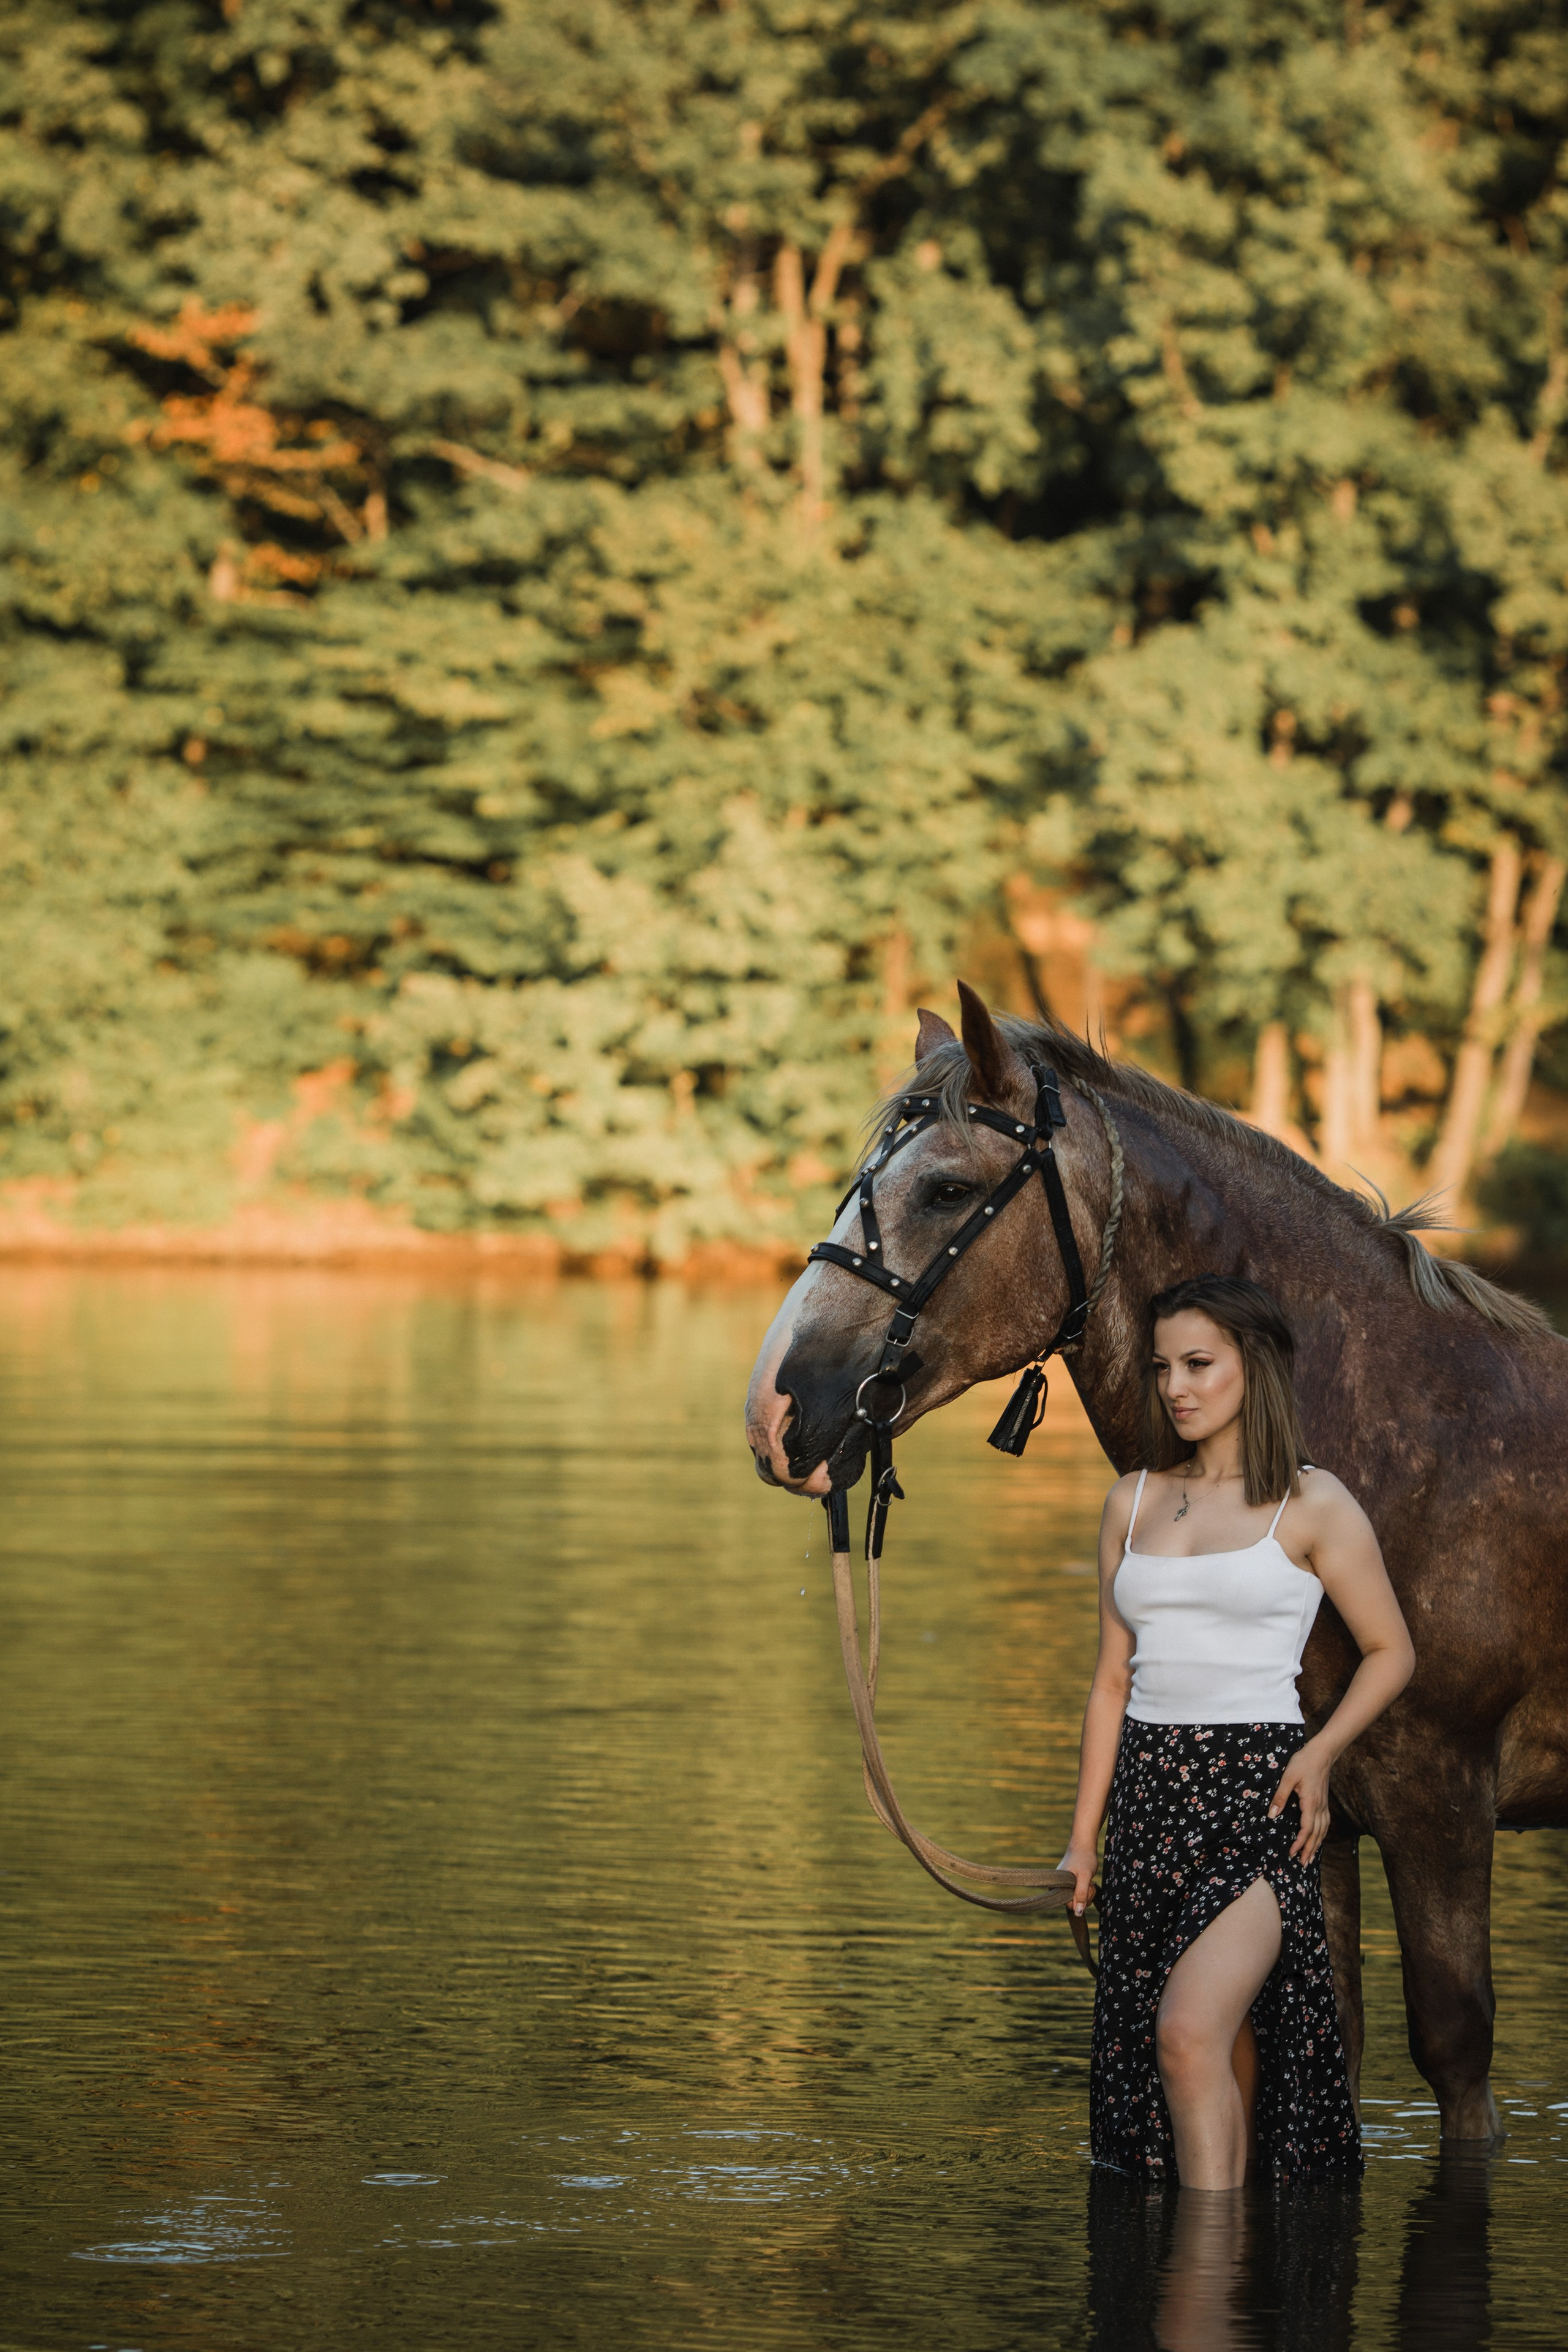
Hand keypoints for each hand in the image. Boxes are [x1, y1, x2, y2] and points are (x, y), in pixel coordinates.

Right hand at [1057, 1839, 1097, 1915]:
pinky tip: (1088, 1881)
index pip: (1069, 1904)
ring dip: (1088, 1893)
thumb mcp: (1084, 1876)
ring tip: (1089, 1881)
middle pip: (1074, 1903)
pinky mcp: (1071, 1884)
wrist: (1084, 1845)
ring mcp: (1066, 1885)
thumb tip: (1078, 1912)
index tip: (1086, 1888)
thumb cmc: (1083, 1858)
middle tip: (1090, 1884)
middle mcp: (1059, 1887)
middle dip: (1086, 1896)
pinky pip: (1080, 1894)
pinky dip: (1087, 1890)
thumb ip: (1081, 1894)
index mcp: (1057, 1885)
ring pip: (1079, 1899)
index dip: (1080, 1900)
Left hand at [1269, 1741, 1331, 1863]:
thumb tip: (1272, 1816)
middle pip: (1317, 1834)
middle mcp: (1320, 1807)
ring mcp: (1324, 1805)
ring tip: (1311, 1857)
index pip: (1307, 1829)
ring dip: (1317, 1845)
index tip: (1292, 1853)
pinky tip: (1318, 1838)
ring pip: (1323, 1830)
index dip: (1300, 1843)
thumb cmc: (1304, 1762)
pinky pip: (1325, 1823)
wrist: (1322, 1753)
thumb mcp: (1288, 1778)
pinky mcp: (1324, 1802)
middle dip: (1309, 1850)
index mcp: (1310, 1803)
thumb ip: (1280, 1797)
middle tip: (1303, 1864)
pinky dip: (1322, 1834)